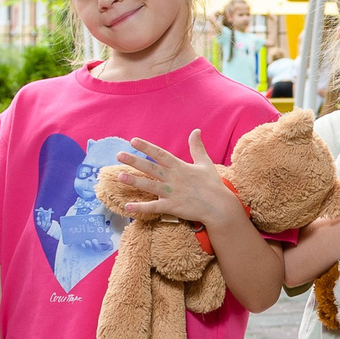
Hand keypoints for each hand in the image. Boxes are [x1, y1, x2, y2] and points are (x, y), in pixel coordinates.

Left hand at [111, 132, 240, 224]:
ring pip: (149, 186)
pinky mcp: (172, 207)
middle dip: (134, 161)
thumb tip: (196, 130)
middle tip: (119, 155)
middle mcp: (173, 179)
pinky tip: (127, 206)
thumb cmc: (213, 184)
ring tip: (119, 177)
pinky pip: (153, 208)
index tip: (133, 141)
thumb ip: (197, 147)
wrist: (220, 207)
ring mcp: (172, 193)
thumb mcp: (205, 163)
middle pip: (151, 168)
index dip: (146, 147)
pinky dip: (140, 208)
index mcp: (180, 167)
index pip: (160, 154)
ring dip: (134, 181)